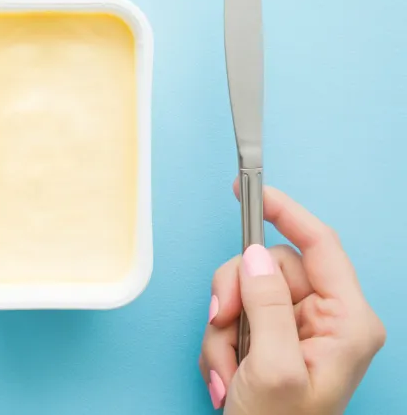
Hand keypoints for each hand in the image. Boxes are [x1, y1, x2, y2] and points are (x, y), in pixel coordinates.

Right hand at [199, 182, 385, 413]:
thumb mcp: (271, 367)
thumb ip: (266, 304)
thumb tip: (255, 255)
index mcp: (347, 321)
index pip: (320, 245)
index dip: (286, 212)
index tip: (251, 191)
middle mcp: (326, 318)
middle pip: (268, 266)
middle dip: (235, 296)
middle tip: (223, 324)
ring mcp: (296, 327)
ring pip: (244, 289)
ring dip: (223, 328)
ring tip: (228, 368)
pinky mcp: (271, 337)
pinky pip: (234, 313)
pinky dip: (219, 341)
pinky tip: (228, 374)